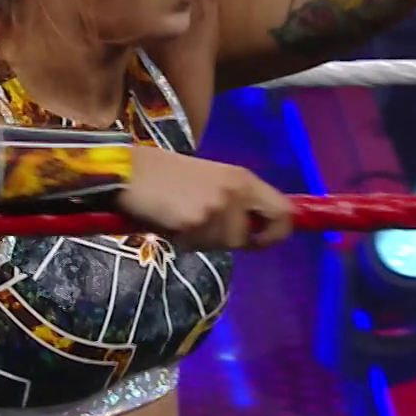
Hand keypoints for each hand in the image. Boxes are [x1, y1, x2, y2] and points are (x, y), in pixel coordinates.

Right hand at [117, 146, 292, 251]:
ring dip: (203, 240)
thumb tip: (255, 230)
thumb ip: (237, 201)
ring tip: (182, 218)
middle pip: (252, 235)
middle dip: (234, 241)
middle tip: (208, 231)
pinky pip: (197, 245)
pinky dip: (183, 240)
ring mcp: (216, 208)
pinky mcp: (194, 222)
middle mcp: (236, 192)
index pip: (284, 212)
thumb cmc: (168, 174)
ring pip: (223, 244)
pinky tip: (169, 221)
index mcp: (244, 178)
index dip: (275, 233)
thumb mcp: (213, 179)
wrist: (131, 170)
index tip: (257, 239)